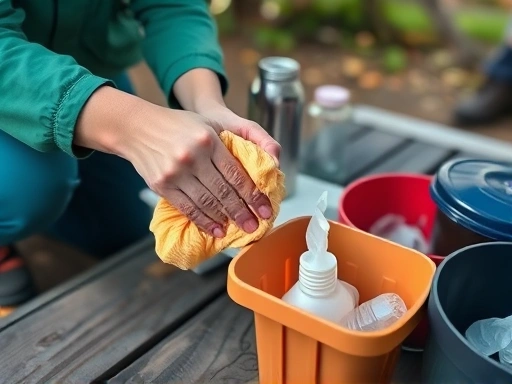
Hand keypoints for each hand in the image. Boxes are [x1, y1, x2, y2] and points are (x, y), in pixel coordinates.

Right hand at [74, 87, 273, 236]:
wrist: (138, 127)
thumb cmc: (179, 125)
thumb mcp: (209, 124)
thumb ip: (235, 141)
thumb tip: (266, 162)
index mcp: (208, 141)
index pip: (236, 174)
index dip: (252, 195)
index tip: (264, 208)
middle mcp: (193, 157)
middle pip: (223, 192)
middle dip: (242, 212)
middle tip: (255, 226)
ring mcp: (175, 173)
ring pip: (206, 202)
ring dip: (225, 219)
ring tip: (239, 229)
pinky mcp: (162, 185)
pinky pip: (187, 208)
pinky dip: (203, 221)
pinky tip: (215, 229)